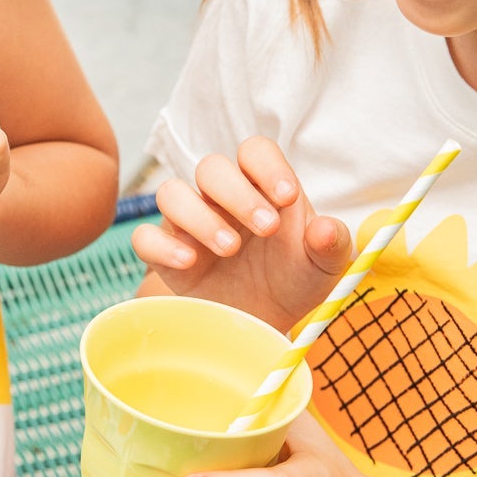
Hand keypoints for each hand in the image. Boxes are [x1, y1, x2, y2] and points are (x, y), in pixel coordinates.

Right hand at [132, 137, 352, 333]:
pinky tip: (190, 263)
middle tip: (266, 229)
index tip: (288, 197)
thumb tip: (324, 229)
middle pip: (211, 167)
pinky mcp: (164, 255)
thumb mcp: (323, 268)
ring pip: (171, 193)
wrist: (263, 325)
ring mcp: (188, 224)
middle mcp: (220, 198)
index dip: (268, 166)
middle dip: (238, 194)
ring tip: (229, 248)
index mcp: (260, 188)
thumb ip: (331, 245)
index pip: (255, 151)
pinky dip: (163, 247)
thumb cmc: (292, 282)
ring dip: (199, 216)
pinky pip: (144, 238)